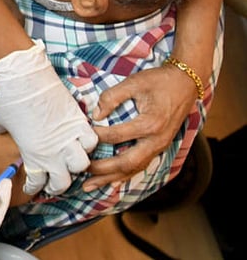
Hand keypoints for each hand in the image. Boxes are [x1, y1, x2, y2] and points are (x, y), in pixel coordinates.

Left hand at [0, 41, 97, 194]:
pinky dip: (88, 144)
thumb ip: (2, 129)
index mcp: (32, 154)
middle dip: (57, 184)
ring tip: (70, 162)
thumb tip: (0, 130)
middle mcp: (53, 151)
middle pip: (63, 181)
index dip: (35, 187)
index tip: (34, 186)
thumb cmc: (8, 97)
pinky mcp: (78, 120)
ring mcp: (68, 136)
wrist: (24, 75)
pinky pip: (92, 140)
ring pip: (82, 164)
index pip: (37, 182)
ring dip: (76, 165)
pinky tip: (81, 142)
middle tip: (53, 181)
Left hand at [83, 66, 195, 190]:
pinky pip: (141, 166)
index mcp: (150, 124)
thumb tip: (95, 115)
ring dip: (111, 178)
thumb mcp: (134, 82)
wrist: (186, 82)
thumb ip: (112, 97)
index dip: (97, 136)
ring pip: (134, 169)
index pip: (117, 136)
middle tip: (81, 170)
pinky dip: (124, 175)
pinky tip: (110, 181)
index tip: (82, 134)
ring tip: (90, 186)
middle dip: (102, 169)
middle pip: (127, 162)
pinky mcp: (159, 147)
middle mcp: (157, 140)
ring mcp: (160, 146)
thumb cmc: (159, 81)